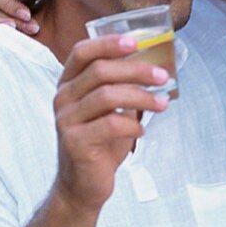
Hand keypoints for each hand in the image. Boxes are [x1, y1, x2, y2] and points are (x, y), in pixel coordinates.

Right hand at [54, 34, 169, 210]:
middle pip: (100, 71)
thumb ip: (123, 88)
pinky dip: (132, 125)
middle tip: (163, 76)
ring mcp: (65, 120)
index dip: (108, 43)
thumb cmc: (101, 142)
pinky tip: (142, 131)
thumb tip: (155, 67)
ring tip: (162, 104)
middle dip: (136, 70)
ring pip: (106, 96)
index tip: (136, 42)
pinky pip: (109, 124)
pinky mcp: (74, 142)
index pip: (82, 52)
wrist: (83, 185)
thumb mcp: (111, 110)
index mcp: (69, 84)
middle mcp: (62, 98)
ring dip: (141, 97)